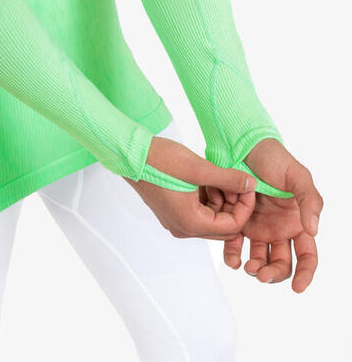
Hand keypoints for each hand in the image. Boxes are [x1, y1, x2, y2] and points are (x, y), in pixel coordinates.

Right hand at [124, 136, 256, 240]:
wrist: (133, 156)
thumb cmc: (159, 162)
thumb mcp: (199, 168)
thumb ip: (229, 178)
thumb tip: (251, 184)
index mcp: (190, 223)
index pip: (232, 226)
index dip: (245, 207)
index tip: (248, 186)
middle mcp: (183, 228)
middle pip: (222, 226)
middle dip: (233, 204)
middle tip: (235, 181)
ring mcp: (176, 220)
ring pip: (211, 218)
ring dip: (220, 199)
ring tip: (218, 177)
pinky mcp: (172, 211)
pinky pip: (198, 211)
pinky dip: (208, 198)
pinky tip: (206, 179)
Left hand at [222, 139, 322, 292]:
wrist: (244, 148)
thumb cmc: (274, 160)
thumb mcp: (298, 176)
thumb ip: (310, 202)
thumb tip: (313, 231)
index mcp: (297, 222)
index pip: (307, 254)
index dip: (305, 273)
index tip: (297, 287)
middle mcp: (278, 228)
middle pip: (281, 262)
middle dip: (273, 273)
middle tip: (261, 274)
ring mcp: (256, 227)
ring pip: (258, 258)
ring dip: (254, 267)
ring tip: (247, 267)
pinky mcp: (236, 222)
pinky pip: (235, 245)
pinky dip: (233, 255)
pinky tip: (232, 259)